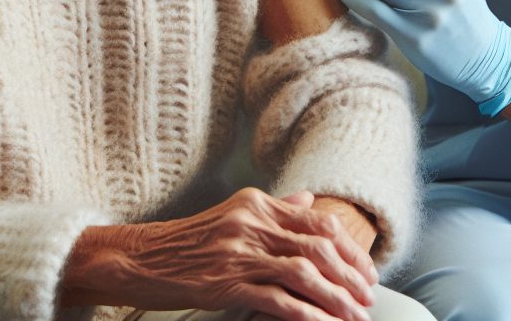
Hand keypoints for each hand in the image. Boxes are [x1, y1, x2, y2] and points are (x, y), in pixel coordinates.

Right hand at [61, 187, 376, 320]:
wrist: (142, 258)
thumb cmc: (190, 241)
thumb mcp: (235, 213)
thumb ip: (276, 208)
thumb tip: (309, 201)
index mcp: (259, 204)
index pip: (318, 222)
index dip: (349, 247)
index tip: (366, 270)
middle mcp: (253, 222)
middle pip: (318, 246)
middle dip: (350, 275)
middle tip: (368, 297)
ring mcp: (240, 252)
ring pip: (303, 272)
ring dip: (335, 296)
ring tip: (354, 315)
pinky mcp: (226, 283)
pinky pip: (276, 299)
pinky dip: (306, 313)